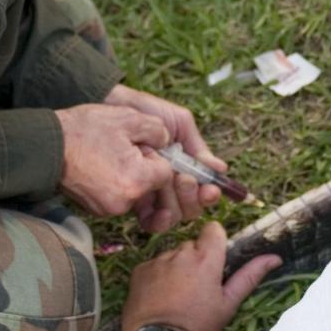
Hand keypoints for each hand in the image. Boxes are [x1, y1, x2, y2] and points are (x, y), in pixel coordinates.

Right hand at [54, 103, 172, 217]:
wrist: (46, 146)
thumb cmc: (85, 129)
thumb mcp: (129, 118)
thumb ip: (158, 130)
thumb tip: (167, 142)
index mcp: (136, 180)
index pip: (166, 173)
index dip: (155, 155)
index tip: (140, 144)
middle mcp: (124, 202)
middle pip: (151, 185)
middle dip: (143, 167)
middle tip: (121, 148)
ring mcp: (108, 209)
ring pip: (134, 191)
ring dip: (128, 174)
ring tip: (108, 154)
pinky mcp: (95, 210)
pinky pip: (117, 196)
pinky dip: (114, 182)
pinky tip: (100, 165)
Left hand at [105, 84, 225, 230]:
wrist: (111, 109)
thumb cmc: (145, 112)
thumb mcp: (177, 123)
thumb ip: (197, 147)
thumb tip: (220, 169)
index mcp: (184, 168)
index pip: (202, 191)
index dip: (208, 194)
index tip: (208, 189)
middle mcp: (170, 184)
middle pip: (191, 207)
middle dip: (192, 196)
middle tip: (183, 178)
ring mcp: (152, 193)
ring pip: (175, 215)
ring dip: (177, 203)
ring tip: (170, 180)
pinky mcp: (133, 201)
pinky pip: (150, 222)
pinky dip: (158, 220)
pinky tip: (158, 210)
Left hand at [123, 222, 281, 330]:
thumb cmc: (199, 327)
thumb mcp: (228, 304)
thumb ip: (250, 276)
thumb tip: (275, 257)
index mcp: (206, 259)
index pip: (213, 229)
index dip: (214, 243)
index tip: (214, 261)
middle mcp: (180, 253)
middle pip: (191, 245)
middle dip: (195, 259)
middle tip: (196, 288)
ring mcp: (157, 261)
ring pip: (171, 255)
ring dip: (175, 268)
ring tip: (176, 296)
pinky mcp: (138, 271)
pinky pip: (152, 265)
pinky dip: (156, 276)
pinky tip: (159, 298)